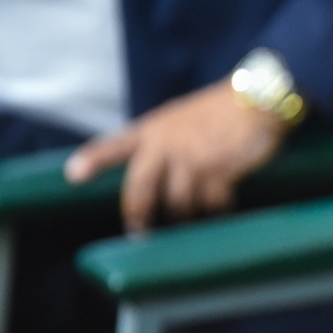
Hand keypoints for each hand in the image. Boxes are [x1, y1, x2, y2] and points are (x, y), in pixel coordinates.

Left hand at [64, 79, 290, 231]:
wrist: (258, 99)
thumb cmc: (223, 110)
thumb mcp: (183, 118)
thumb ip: (164, 143)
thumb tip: (158, 179)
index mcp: (154, 129)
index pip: (115, 145)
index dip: (93, 161)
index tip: (74, 175)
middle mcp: (166, 144)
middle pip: (140, 190)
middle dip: (138, 215)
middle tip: (140, 233)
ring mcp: (190, 159)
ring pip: (178, 203)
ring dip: (188, 213)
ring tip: (198, 212)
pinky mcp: (216, 171)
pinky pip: (211, 204)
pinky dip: (217, 209)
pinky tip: (224, 205)